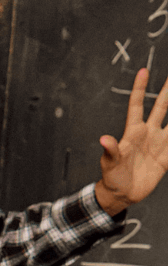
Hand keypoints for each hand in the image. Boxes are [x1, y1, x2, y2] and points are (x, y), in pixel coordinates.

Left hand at [96, 67, 167, 212]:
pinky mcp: (167, 158)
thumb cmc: (112, 176)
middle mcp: (148, 133)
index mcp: (133, 132)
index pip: (137, 105)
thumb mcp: (109, 163)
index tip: (143, 71)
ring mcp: (159, 144)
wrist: (121, 194)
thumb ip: (110, 150)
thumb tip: (103, 139)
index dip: (140, 88)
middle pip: (162, 107)